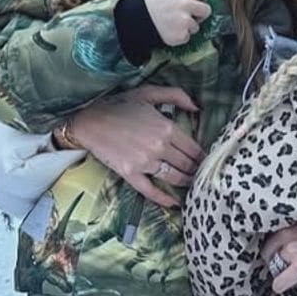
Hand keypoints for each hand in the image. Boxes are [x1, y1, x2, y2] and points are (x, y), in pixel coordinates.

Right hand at [66, 87, 202, 209]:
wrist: (89, 120)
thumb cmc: (119, 105)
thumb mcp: (148, 92)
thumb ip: (176, 95)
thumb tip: (198, 107)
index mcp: (166, 127)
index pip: (193, 148)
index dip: (203, 156)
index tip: (207, 161)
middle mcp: (159, 146)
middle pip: (187, 164)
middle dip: (197, 170)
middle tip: (203, 174)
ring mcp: (144, 162)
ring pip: (174, 178)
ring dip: (186, 183)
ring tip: (192, 185)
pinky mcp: (130, 174)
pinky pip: (151, 191)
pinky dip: (164, 199)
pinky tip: (174, 203)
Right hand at [143, 0, 210, 46]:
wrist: (135, 20)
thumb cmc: (150, 3)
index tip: (196, 2)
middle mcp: (185, 4)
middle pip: (206, 10)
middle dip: (199, 14)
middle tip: (189, 15)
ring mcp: (184, 21)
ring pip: (196, 26)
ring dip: (188, 27)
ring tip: (173, 23)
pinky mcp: (181, 35)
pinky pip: (187, 37)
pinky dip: (180, 36)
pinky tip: (170, 30)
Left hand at [261, 219, 296, 293]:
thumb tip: (287, 247)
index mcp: (293, 223)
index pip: (270, 239)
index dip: (273, 250)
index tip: (278, 258)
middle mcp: (289, 234)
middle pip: (267, 253)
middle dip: (274, 263)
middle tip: (284, 270)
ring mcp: (294, 250)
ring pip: (273, 268)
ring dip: (280, 274)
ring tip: (291, 276)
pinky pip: (279, 282)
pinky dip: (279, 287)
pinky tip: (284, 287)